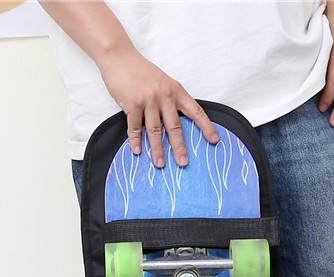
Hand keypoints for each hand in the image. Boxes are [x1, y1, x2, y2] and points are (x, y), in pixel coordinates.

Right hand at [100, 49, 218, 167]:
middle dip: (179, 147)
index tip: (214, 140)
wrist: (119, 57)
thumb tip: (175, 124)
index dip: (206, 127)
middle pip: (175, 126)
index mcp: (176, 91)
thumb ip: (171, 100)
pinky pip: (135, 127)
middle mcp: (164, 96)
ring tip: (160, 164)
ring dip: (157, 149)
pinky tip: (137, 151)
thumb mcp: (163, 82)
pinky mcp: (132, 104)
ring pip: (155, 130)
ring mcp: (148, 100)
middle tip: (183, 163)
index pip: (196, 111)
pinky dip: (135, 140)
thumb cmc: (141, 71)